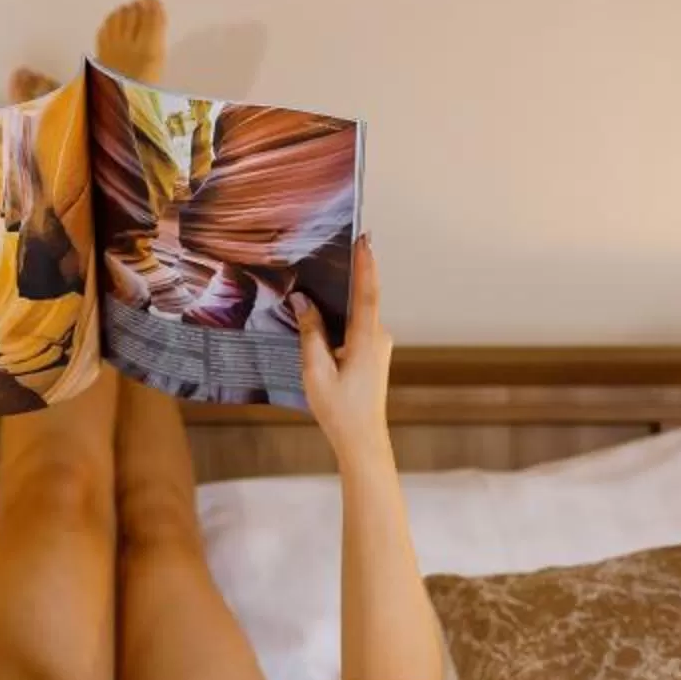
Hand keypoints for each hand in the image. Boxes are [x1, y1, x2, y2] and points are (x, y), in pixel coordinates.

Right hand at [294, 236, 390, 454]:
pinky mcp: (372, 355)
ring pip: (358, 314)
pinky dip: (342, 317)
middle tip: (338, 247)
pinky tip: (323, 315)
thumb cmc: (339, 410)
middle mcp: (377, 338)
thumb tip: (302, 301)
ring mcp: (377, 347)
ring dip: (343, 298)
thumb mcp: (316, 371)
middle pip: (362, 299)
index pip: (367, 293)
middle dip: (350, 274)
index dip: (365, 264)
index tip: (364, 239)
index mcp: (366, 340)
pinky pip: (357, 327)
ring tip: (325, 277)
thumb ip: (310, 333)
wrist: (361, 440)